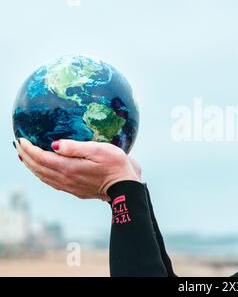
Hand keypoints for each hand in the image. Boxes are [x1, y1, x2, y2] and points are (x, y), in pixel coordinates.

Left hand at [15, 138, 140, 200]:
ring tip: (25, 157)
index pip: (41, 158)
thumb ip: (76, 147)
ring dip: (32, 166)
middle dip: (26, 156)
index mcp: (69, 167)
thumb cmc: (116, 165)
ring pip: (43, 176)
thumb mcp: (99, 150)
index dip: (29, 149)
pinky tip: (42, 171)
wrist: (126, 187)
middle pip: (38, 168)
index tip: (21, 139)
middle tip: (19, 145)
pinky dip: (41, 174)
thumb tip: (54, 145)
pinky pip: (52, 182)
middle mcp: (66, 179)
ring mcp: (69, 186)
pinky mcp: (75, 190)